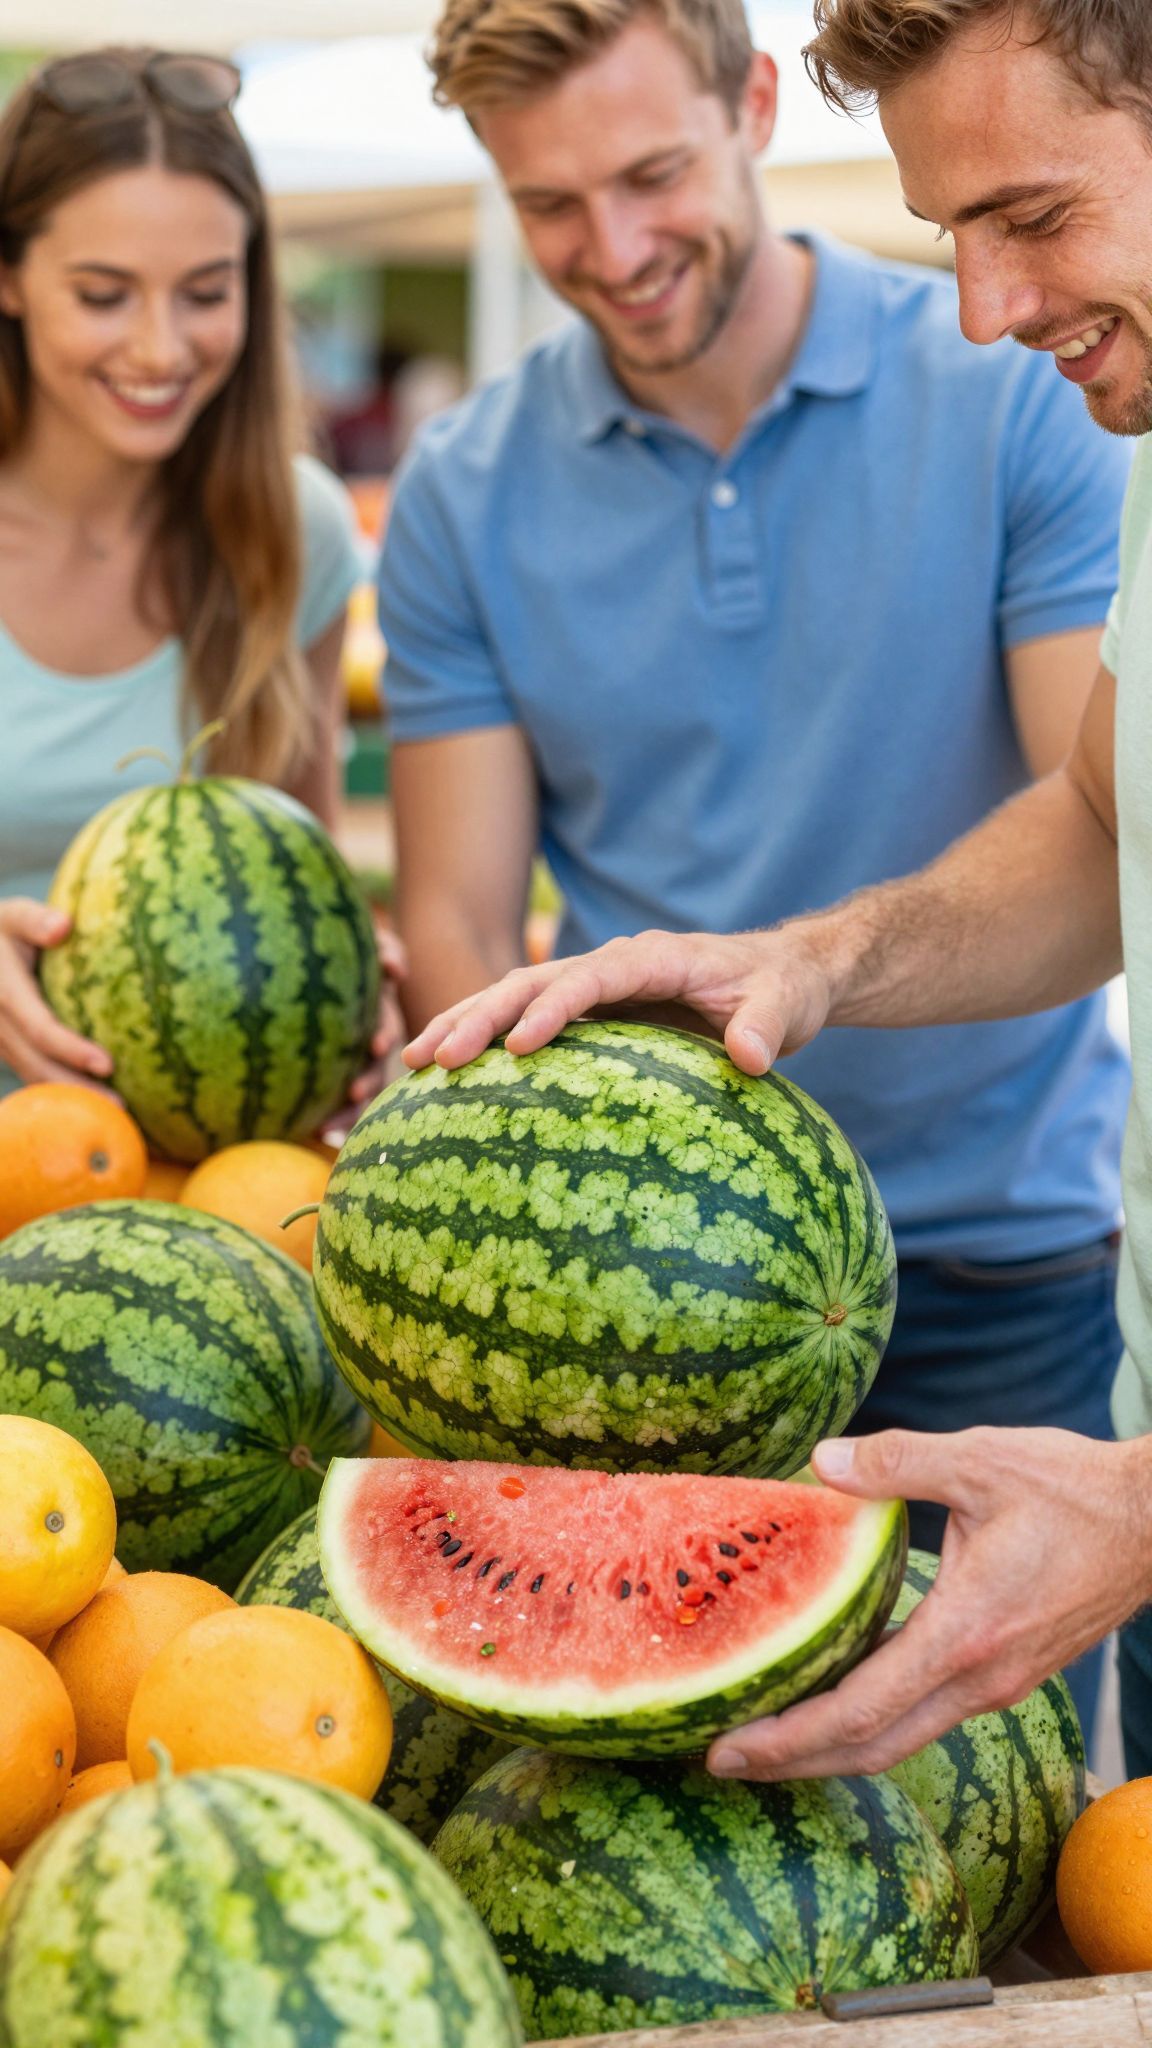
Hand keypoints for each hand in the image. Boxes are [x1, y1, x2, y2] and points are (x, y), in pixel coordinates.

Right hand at [0, 898, 114, 1087]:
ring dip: (71, 1097)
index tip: (109, 1064)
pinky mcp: (5, 1049)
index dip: (71, 1049)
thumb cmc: (1, 930)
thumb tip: (64, 926)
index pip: (40, 1028)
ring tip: (116, 1113)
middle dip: (78, 1089)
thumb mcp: (12, 915)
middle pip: (39, 1064)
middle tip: (121, 1106)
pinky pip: (33, 1073)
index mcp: (4, 993)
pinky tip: (94, 1103)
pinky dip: (61, 1090)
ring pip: (34, 1075)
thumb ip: (35, 920)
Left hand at [323, 928, 408, 1141]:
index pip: (383, 1027)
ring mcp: (353, 1067)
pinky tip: (312, 1132)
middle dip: (366, 1080)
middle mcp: (368, 1044)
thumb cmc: (334, 954)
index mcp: (376, 1016)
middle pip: (371, 1067)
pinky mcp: (338, 1086)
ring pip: (356, 1094)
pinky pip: (337, 1108)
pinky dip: (330, 1121)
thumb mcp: (370, 949)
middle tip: (356, 1090)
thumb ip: (385, 950)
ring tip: (327, 1128)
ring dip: (347, 1110)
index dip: (381, 1034)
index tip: (375, 1046)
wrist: (304, 967)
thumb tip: (396, 969)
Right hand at [402, 927, 835, 1074]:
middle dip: (480, 1015)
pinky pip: (528, 1018)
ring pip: (517, 995)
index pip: (591, 977)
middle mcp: (615, 964)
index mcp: (653, 957)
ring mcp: (597, 985)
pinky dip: (486, 1038)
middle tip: (432, 1056)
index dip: (553, 1008)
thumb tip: (750, 1059)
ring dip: (465, 1022)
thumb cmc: (784, 992)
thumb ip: (767, 1026)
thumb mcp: (786, 1006)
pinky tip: (446, 1071)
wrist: (783, 978)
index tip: (519, 1045)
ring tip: (413, 1060)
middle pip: (533, 981)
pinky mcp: (592, 1010)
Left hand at [706, 1425, 1151, 1780]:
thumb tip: (818, 1461)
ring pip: (900, 1735)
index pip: (860, 1711)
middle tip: (723, 1761)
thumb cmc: (1075, 1490)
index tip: (729, 1750)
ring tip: (766, 1734)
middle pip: (872, 1747)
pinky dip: (870, 1715)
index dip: (788, 1738)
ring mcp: (997, 1682)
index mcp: (965, 1634)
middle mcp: (980, 1677)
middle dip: (794, 1761)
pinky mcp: (1007, 1671)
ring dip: (831, 1743)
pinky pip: (925, 1711)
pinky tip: (835, 1687)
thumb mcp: (979, 1459)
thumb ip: (893, 1462)